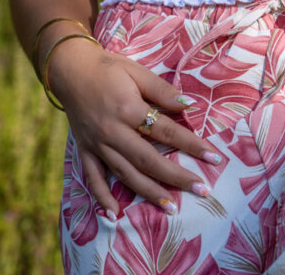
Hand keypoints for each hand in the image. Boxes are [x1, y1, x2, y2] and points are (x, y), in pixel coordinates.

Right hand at [48, 36, 220, 217]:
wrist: (71, 69)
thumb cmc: (109, 68)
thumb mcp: (137, 71)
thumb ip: (162, 90)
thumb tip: (190, 105)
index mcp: (128, 109)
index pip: (166, 130)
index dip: (191, 144)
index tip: (214, 157)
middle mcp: (112, 131)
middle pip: (148, 160)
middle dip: (176, 177)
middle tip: (201, 189)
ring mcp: (97, 144)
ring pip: (125, 174)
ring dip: (148, 193)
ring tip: (171, 208)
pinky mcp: (85, 151)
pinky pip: (93, 178)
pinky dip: (103, 198)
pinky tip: (114, 215)